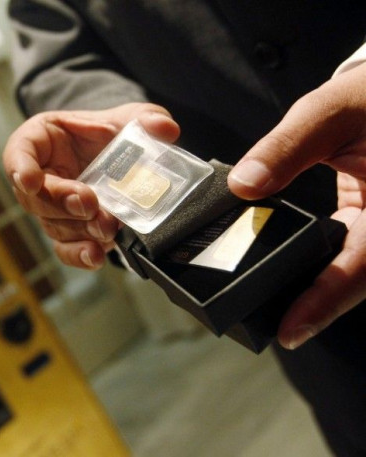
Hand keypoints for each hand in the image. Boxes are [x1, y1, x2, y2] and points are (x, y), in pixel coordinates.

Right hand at [3, 103, 178, 268]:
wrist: (115, 158)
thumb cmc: (105, 133)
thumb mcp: (127, 117)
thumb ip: (145, 118)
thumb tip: (165, 130)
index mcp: (39, 141)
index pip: (19, 152)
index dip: (21, 167)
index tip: (30, 181)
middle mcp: (39, 177)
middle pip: (35, 197)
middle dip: (61, 203)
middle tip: (87, 204)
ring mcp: (51, 209)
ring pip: (52, 225)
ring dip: (78, 229)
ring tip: (106, 227)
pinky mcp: (68, 232)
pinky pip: (65, 248)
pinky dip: (79, 254)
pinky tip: (94, 255)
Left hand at [228, 62, 365, 349]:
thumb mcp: (333, 111)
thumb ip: (288, 147)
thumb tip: (243, 184)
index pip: (360, 266)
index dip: (324, 302)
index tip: (289, 331)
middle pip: (358, 280)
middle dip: (317, 308)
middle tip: (270, 330)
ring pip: (357, 273)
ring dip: (320, 294)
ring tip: (276, 314)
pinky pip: (352, 256)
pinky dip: (325, 271)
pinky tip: (290, 276)